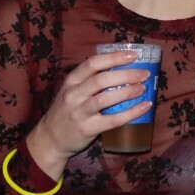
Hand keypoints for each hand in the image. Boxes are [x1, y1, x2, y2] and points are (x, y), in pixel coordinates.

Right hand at [26, 50, 150, 177]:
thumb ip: (90, 81)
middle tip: (144, 73)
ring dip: (127, 92)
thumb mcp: (72, 91)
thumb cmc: (67, 111)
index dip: (113, 57)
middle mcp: (74, 94)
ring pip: (105, 98)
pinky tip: (144, 107)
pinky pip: (112, 120)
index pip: (92, 63)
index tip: (133, 55)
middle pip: (101, 79)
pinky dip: (131, 113)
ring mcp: (79, 112)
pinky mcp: (87, 128)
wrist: (50, 139)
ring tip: (143, 88)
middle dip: (126, 74)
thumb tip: (123, 69)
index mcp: (71, 81)